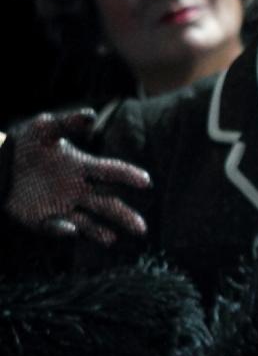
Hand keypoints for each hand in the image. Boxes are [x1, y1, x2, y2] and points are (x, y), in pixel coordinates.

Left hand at [4, 112, 151, 243]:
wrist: (1, 163)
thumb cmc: (27, 143)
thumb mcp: (44, 128)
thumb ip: (67, 123)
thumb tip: (92, 116)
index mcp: (83, 167)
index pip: (111, 172)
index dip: (128, 176)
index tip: (145, 181)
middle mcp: (78, 190)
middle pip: (107, 204)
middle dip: (124, 216)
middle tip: (140, 227)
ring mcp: (62, 206)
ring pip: (87, 222)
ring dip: (100, 231)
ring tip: (112, 239)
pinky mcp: (43, 219)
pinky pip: (55, 227)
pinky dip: (63, 230)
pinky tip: (70, 230)